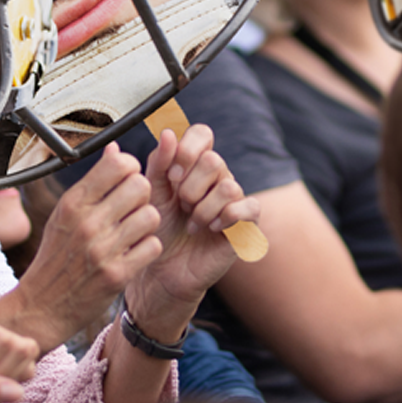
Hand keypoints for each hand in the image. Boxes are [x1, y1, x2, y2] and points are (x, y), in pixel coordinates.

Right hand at [0, 143, 161, 352]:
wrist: (41, 306)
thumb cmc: (55, 257)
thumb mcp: (65, 213)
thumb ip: (93, 182)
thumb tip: (116, 148)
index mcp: (73, 202)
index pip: (118, 163)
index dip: (131, 168)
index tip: (127, 179)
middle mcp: (87, 223)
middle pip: (141, 186)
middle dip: (142, 195)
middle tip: (133, 207)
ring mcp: (102, 250)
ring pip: (151, 216)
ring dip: (147, 223)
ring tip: (133, 231)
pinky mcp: (117, 275)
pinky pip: (153, 246)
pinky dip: (149, 248)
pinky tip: (135, 251)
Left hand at [126, 125, 259, 335]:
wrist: (164, 269)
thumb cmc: (158, 227)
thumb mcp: (151, 193)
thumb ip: (158, 162)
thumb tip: (168, 133)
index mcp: (194, 164)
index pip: (202, 134)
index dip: (188, 149)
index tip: (171, 175)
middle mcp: (217, 177)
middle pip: (214, 160)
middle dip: (191, 186)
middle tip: (181, 205)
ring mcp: (234, 200)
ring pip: (228, 186)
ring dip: (204, 208)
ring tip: (192, 224)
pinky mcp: (246, 224)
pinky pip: (250, 207)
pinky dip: (227, 217)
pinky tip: (212, 229)